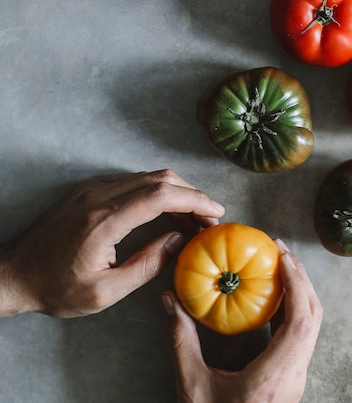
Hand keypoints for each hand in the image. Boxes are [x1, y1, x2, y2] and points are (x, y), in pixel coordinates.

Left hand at [0, 169, 223, 317]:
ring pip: (150, 176)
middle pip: (160, 179)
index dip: (195, 200)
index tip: (215, 213)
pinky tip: (168, 213)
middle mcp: (100, 195)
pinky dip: (159, 192)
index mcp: (103, 221)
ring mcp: (94, 187)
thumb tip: (180, 241)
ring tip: (194, 219)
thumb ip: (147, 265)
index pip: (161, 195)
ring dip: (178, 193)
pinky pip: (135, 181)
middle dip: (192, 195)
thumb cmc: (56, 288)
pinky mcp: (91, 188)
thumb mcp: (105, 292)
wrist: (14, 273)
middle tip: (210, 218)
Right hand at [162, 241, 322, 402]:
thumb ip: (180, 341)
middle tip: (280, 250)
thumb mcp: (191, 387)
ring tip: (280, 265)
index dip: (297, 283)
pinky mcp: (291, 379)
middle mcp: (293, 376)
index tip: (283, 255)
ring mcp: (296, 379)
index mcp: (274, 378)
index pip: (301, 321)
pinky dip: (294, 308)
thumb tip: (169, 299)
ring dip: (300, 291)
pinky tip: (273, 296)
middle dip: (302, 278)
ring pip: (312, 326)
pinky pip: (302, 336)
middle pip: (314, 317)